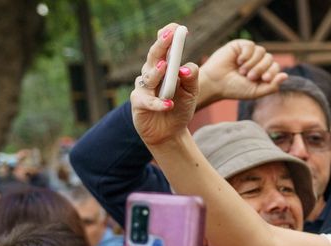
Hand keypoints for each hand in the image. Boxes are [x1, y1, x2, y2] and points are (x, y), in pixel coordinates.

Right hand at [131, 23, 200, 146]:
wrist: (170, 132)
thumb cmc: (180, 107)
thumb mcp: (191, 93)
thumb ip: (191, 79)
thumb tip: (186, 68)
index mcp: (164, 67)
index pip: (164, 49)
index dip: (168, 37)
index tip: (176, 27)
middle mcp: (151, 74)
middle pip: (154, 57)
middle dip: (161, 45)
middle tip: (169, 35)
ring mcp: (143, 88)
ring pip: (149, 77)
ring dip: (157, 72)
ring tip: (165, 66)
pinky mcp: (139, 104)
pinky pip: (147, 102)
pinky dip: (158, 103)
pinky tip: (168, 104)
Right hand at [197, 40, 286, 107]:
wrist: (215, 83)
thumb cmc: (235, 89)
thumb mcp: (256, 92)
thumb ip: (272, 86)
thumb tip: (286, 75)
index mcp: (263, 72)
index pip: (276, 68)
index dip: (272, 72)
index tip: (264, 79)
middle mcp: (257, 62)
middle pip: (270, 59)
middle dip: (261, 69)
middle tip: (249, 77)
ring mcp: (249, 53)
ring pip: (262, 52)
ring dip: (253, 63)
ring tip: (242, 71)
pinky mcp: (240, 46)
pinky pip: (251, 45)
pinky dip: (247, 55)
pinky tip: (239, 61)